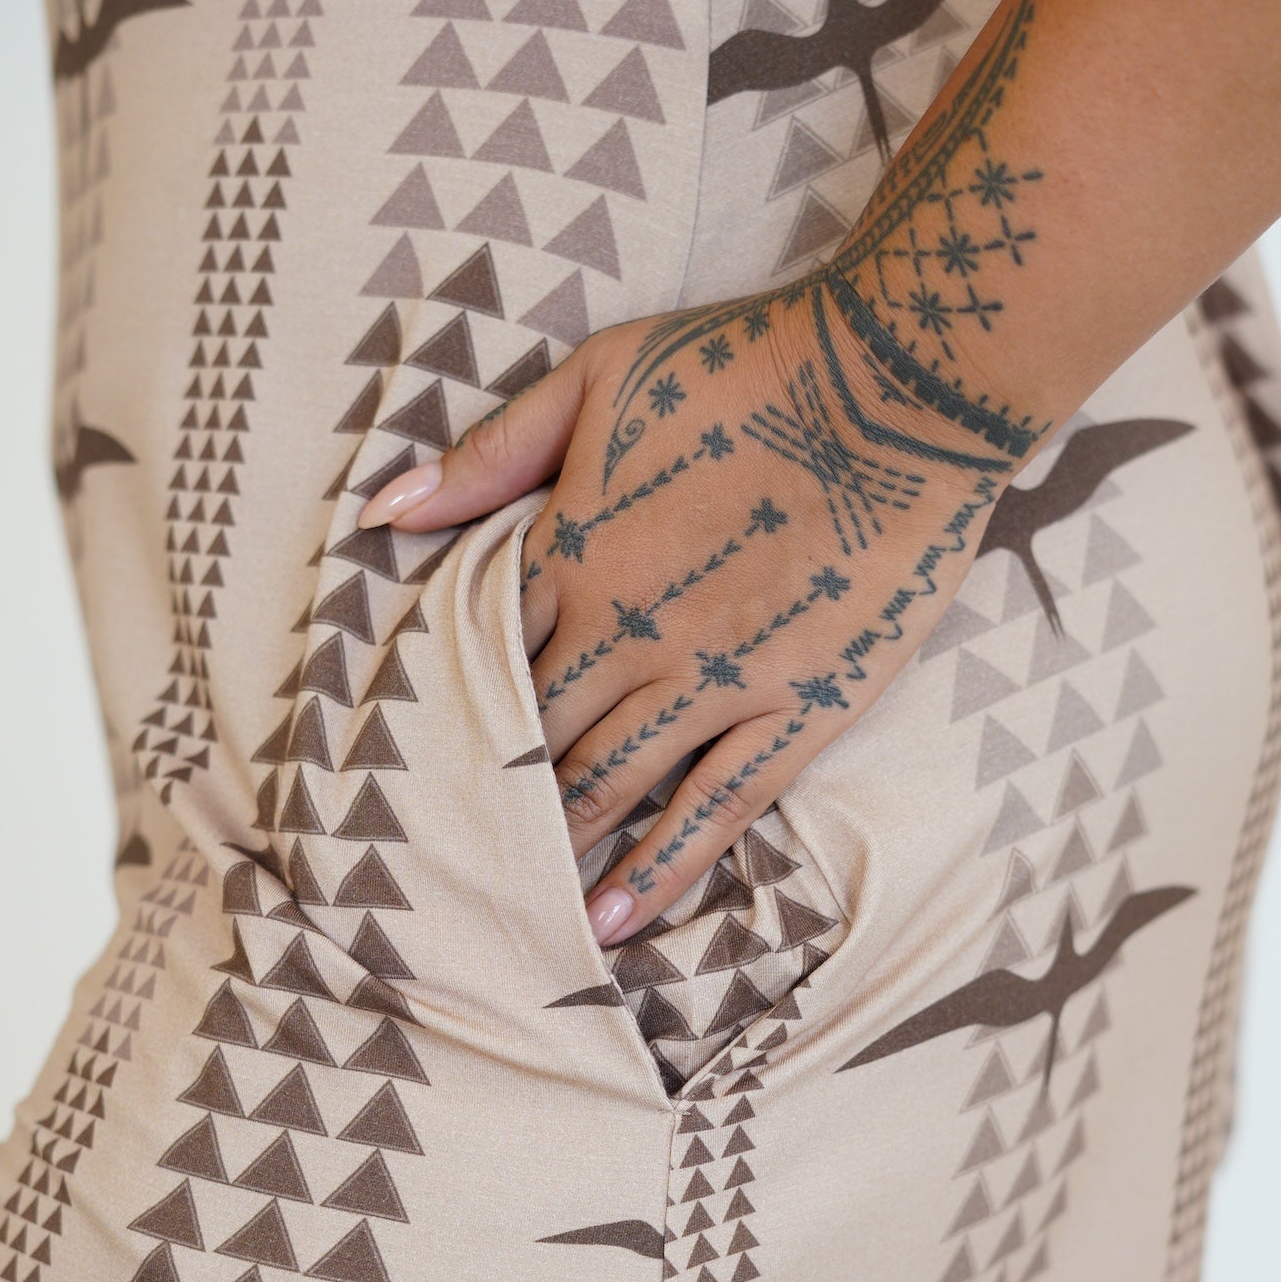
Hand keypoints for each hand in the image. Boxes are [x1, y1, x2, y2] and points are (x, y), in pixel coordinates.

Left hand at [358, 276, 1017, 942]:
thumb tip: (382, 510)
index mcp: (574, 551)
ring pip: (609, 786)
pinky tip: (612, 920)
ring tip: (511, 909)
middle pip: (533, 737)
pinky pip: (714, 808)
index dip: (441, 716)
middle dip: (484, 799)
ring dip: (553, 848)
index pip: (479, 657)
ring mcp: (715, 681)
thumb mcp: (599, 375)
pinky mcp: (796, 709)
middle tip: (441, 862)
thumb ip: (490, 452)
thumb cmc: (748, 362)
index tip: (403, 772)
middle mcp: (630, 634)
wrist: (897, 383)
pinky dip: (658, 869)